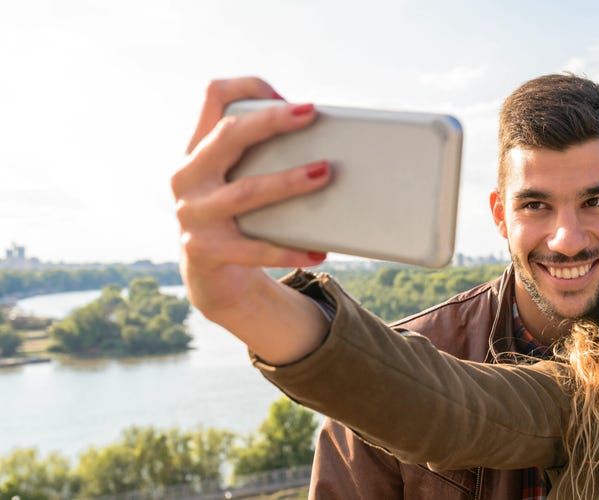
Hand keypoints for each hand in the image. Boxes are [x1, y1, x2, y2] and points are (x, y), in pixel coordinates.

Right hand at [172, 77, 329, 322]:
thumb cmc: (240, 218)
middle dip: (271, 121)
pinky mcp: (204, 251)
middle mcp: (188, 177)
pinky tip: (317, 250)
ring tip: (324, 173)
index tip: (286, 96)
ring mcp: (192, 215)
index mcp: (198, 150)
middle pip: (227, 135)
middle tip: (310, 114)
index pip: (213, 97)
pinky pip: (253, 249)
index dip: (248, 87)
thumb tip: (328, 143)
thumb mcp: (240, 181)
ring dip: (288, 182)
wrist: (212, 278)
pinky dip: (289, 250)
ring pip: (245, 192)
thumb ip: (263, 157)